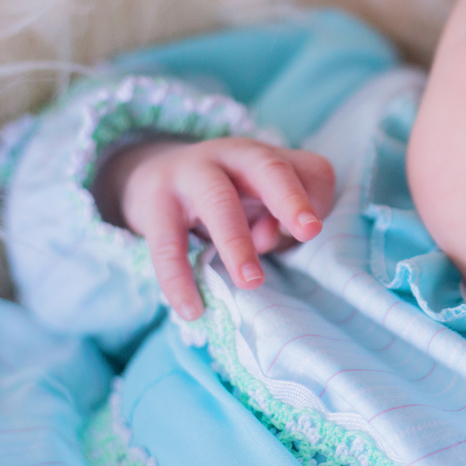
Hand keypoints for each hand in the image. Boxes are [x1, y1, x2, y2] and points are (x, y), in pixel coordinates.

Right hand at [100, 137, 334, 319]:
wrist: (150, 175)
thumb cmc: (225, 197)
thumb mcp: (259, 200)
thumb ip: (277, 218)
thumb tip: (268, 237)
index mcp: (266, 158)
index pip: (306, 169)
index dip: (315, 197)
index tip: (313, 230)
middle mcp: (232, 156)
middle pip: (267, 167)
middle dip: (289, 200)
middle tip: (309, 232)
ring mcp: (190, 174)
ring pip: (217, 201)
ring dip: (237, 242)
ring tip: (251, 282)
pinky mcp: (155, 204)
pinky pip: (167, 243)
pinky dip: (178, 278)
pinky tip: (192, 310)